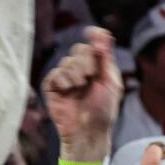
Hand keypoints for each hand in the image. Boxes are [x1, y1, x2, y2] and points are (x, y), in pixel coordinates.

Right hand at [41, 27, 122, 159]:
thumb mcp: (111, 82)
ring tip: (79, 88)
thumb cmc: (103, 110)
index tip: (91, 32)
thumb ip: (106, 58)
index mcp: (99, 67)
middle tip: (89, 77)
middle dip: (85, 61)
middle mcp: (82, 70)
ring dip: (74, 74)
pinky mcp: (53, 88)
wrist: (88, 131)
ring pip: (66, 62)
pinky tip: (67, 90)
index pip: (95, 43)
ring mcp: (66, 79)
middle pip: (79, 49)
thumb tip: (101, 35)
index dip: (94, 35)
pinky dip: (62, 80)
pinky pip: (54, 74)